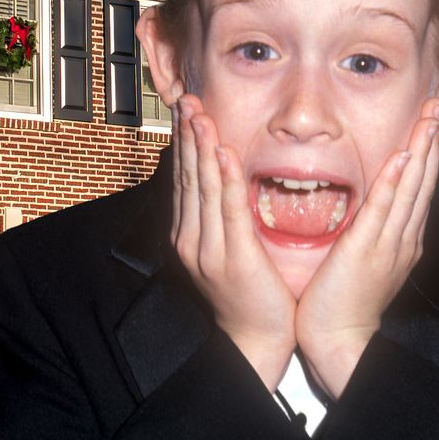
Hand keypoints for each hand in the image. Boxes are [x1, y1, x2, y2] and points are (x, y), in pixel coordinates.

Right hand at [171, 94, 295, 390]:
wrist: (255, 341)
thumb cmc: (248, 296)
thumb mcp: (226, 251)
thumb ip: (221, 218)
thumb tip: (221, 182)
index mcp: (188, 236)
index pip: (184, 179)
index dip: (184, 142)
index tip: (186, 110)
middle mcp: (191, 239)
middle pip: (188, 176)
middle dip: (187, 135)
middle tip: (186, 98)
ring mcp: (209, 249)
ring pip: (204, 187)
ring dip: (202, 147)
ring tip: (200, 114)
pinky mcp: (233, 257)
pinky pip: (229, 210)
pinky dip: (226, 180)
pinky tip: (225, 154)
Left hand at [296, 98, 438, 398]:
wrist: (340, 341)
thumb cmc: (343, 305)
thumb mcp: (364, 263)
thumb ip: (371, 235)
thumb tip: (371, 211)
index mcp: (402, 241)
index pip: (418, 188)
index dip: (425, 153)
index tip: (429, 123)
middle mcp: (403, 238)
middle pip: (422, 181)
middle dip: (430, 141)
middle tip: (436, 105)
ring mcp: (389, 244)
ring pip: (411, 188)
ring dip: (420, 150)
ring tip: (428, 117)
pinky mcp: (368, 250)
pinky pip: (385, 209)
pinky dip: (397, 182)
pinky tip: (404, 157)